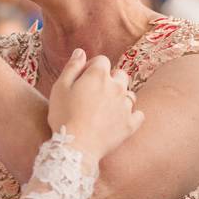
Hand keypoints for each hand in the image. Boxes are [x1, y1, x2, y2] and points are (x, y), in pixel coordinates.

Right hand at [48, 50, 143, 168]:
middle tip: (94, 93)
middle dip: (110, 79)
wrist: (77, 146)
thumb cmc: (64, 115)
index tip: (82, 79)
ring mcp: (126, 106)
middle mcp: (117, 87)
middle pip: (120, 74)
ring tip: (106, 107)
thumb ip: (72, 67)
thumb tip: (80, 51)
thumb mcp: (60, 87)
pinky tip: (120, 119)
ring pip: (130, 94)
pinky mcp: (130, 124)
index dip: (91, 67)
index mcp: (98, 75)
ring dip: (120, 96)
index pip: (102, 60)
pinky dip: (131, 115)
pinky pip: (138, 114)